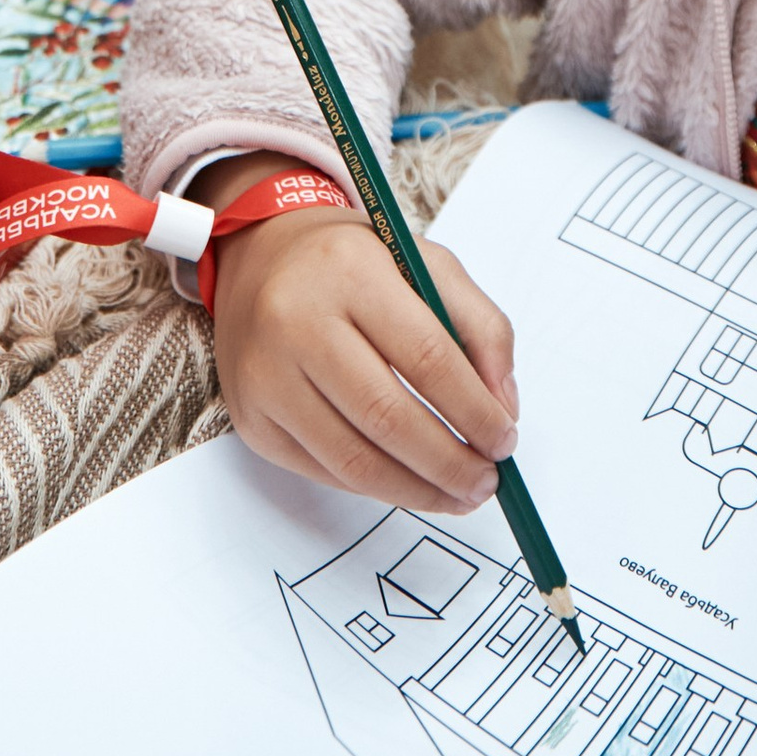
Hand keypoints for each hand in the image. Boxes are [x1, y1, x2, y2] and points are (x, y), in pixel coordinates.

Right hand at [201, 164, 520, 516]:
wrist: (262, 260)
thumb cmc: (353, 265)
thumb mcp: (426, 263)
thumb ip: (481, 326)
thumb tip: (503, 410)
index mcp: (349, 270)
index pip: (426, 356)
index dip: (474, 410)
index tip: (505, 440)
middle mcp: (296, 320)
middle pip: (387, 417)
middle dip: (449, 463)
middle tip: (486, 483)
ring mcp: (266, 375)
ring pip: (353, 458)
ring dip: (416, 490)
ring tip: (457, 495)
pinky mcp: (251, 419)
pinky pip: (324, 470)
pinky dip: (375, 486)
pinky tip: (407, 483)